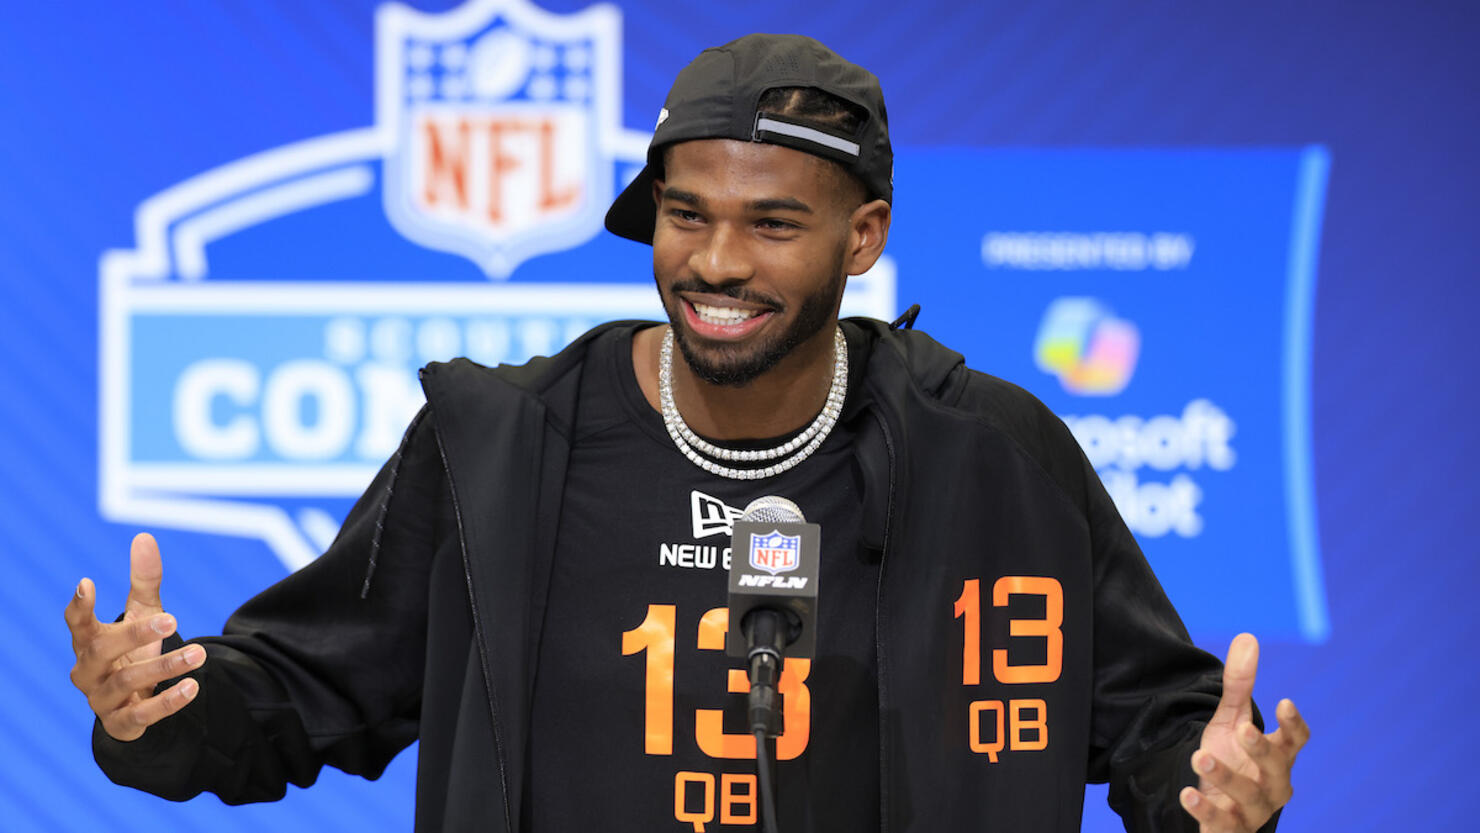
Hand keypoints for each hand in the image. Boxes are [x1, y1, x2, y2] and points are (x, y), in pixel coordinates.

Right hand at [65, 533, 204, 740]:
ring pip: (126, 682)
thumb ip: (144, 581)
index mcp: (88, 641)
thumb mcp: (143, 614)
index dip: (79, 605)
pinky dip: (168, 702)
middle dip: (135, 634)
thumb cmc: (133, 651)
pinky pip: (141, 714)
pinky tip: (192, 687)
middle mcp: (87, 670)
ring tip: (199, 653)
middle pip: (100, 650)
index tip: (87, 582)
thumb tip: (144, 536)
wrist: (134, 704)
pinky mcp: (121, 723)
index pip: (76, 623)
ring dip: (164, 666)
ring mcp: (101, 699)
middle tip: (172, 618)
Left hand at [1180, 633, 1308, 831]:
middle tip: (1243, 729)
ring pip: (1248, 798)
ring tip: (1200, 756)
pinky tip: (1186, 793)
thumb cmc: (1233, 757)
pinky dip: (1205, 810)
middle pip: (1276, 769)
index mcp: (1278, 756)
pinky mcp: (1229, 829)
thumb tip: (1248, 637)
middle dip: (1261, 750)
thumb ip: (1239, 684)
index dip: (1294, 725)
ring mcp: (1253, 810)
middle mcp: (1273, 785)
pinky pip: (1221, 824)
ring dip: (1226, 777)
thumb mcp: (1230, 720)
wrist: (1215, 804)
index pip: (1296, 742)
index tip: (1284, 702)